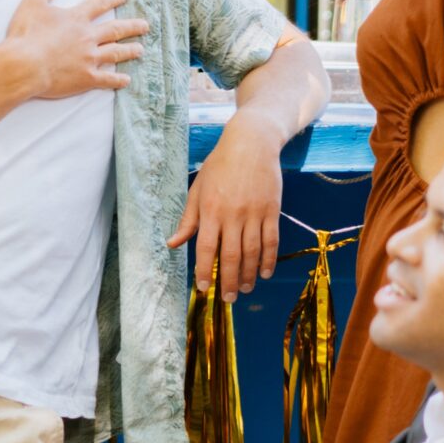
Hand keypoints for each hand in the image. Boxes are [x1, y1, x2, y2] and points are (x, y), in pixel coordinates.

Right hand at [0, 0, 147, 98]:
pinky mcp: (85, 78)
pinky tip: (126, 80)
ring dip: (129, 51)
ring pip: (115, 53)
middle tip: (145, 26)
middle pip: (114, 29)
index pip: (98, 5)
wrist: (24, 64)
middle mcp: (87, 37)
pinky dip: (117, 80)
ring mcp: (89, 58)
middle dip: (131, 26)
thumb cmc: (26, 34)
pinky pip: (106, 79)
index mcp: (76, 18)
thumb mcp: (34, 3)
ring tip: (140, 49)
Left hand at [170, 110, 285, 298]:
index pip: (204, 248)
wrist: (251, 144)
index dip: (203, 271)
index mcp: (210, 210)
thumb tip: (171, 243)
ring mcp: (254, 213)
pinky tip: (264, 273)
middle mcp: (232, 214)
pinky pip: (271, 241)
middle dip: (227, 281)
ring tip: (243, 290)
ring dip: (247, 275)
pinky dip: (268, 260)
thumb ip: (187, 219)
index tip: (203, 289)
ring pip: (252, 252)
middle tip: (227, 299)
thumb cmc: (219, 166)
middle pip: (230, 256)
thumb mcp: (197, 189)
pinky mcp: (272, 211)